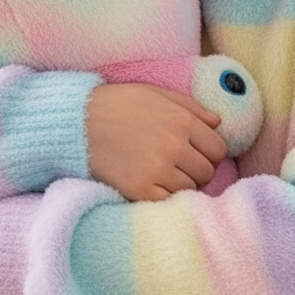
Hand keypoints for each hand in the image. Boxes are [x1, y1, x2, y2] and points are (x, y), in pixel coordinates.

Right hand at [86, 84, 226, 200]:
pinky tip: (150, 184)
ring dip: (180, 184)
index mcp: (181, 120)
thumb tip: (218, 122)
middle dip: (196, 170)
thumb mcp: (154, 94)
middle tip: (177, 166)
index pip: (217, 149)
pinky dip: (163, 196)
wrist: (76, 122)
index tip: (195, 154)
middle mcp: (174, 145)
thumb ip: (190, 106)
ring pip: (189, 188)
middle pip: (206, 172)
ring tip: (160, 173)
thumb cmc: (115, 105)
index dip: (209, 153)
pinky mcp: (139, 189)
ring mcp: (157, 169)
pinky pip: (167, 201)